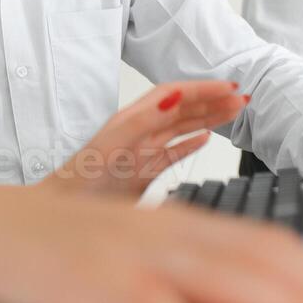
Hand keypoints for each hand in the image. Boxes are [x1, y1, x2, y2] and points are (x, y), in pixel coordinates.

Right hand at [0, 175, 302, 302]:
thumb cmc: (50, 246)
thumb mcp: (129, 265)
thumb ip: (186, 289)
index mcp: (174, 224)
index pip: (266, 243)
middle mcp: (164, 231)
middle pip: (262, 255)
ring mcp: (133, 255)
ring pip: (227, 274)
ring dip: (290, 302)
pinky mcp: (100, 282)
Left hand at [41, 81, 246, 199]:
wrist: (60, 215)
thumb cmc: (77, 182)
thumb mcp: (111, 146)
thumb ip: (141, 121)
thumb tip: (173, 96)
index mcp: (131, 121)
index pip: (172, 95)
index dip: (201, 88)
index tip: (228, 87)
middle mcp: (137, 134)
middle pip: (180, 109)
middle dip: (211, 100)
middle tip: (242, 98)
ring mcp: (140, 154)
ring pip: (179, 129)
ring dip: (207, 118)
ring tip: (233, 112)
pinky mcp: (141, 175)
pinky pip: (171, 154)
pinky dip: (190, 145)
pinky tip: (205, 140)